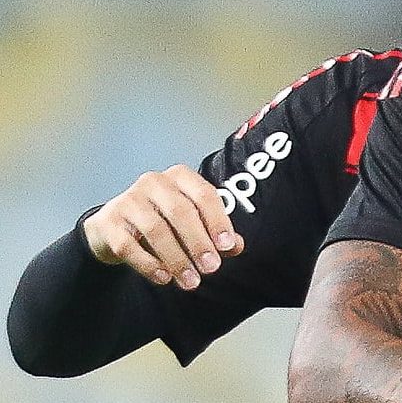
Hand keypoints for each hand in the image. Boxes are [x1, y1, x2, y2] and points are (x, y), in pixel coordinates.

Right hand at [82, 165, 243, 288]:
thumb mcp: (191, 223)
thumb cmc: (163, 221)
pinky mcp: (108, 222)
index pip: (204, 195)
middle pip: (181, 212)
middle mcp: (154, 182)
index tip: (227, 247)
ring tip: (191, 281)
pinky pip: (129, 245)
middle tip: (212, 268)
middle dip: (198, 243)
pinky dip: (149, 264)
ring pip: (156, 230)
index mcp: (180, 177)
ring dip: (176, 259)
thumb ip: (214, 232)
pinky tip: (164, 278)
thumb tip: (236, 247)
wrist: (114, 228)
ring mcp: (128, 200)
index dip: (218, 221)